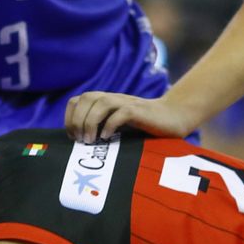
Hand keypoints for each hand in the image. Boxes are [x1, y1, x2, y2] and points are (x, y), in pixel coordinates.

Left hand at [65, 91, 197, 142]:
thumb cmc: (144, 126)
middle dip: (78, 119)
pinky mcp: (139, 111)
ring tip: (90, 140)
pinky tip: (108, 137)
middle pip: (86, 98)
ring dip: (90, 121)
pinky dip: (110, 125)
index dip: (70, 117)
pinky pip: (121, 113)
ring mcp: (126, 103)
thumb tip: (81, 144)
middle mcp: (113, 98)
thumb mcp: (119, 126)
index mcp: (105, 101)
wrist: (173, 117)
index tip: (72, 136)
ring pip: (101, 103)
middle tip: (80, 140)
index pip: (77, 100)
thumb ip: (103, 128)